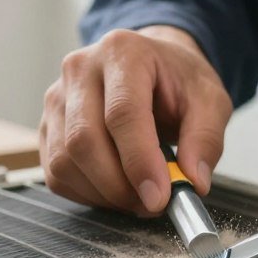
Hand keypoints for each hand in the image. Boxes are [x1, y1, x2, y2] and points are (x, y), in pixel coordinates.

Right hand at [41, 26, 232, 213]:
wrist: (153, 68)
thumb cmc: (178, 81)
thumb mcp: (210, 100)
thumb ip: (205, 139)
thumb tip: (192, 182)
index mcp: (123, 52)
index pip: (122, 113)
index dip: (139, 161)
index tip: (159, 198)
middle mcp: (80, 69)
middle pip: (84, 140)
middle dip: (119, 186)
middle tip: (153, 204)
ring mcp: (56, 98)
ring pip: (64, 162)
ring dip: (103, 193)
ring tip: (139, 195)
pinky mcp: (46, 126)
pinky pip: (56, 174)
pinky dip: (87, 194)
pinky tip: (116, 189)